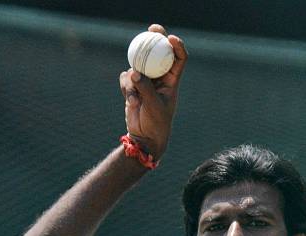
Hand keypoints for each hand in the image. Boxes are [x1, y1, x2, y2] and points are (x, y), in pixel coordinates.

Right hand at [119, 24, 187, 159]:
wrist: (144, 137)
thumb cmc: (156, 124)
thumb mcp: (154, 107)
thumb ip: (145, 89)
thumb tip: (134, 72)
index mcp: (172, 81)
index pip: (179, 59)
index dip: (177, 46)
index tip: (170, 39)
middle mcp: (159, 78)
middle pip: (159, 52)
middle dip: (156, 38)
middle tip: (152, 29)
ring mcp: (145, 81)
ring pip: (138, 66)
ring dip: (134, 79)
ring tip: (136, 98)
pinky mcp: (133, 86)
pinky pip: (126, 78)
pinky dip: (126, 88)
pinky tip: (130, 101)